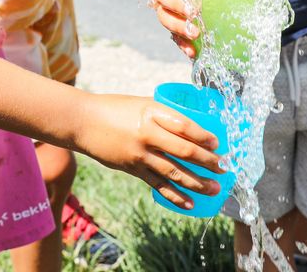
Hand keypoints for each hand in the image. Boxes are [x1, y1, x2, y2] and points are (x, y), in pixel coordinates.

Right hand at [76, 93, 223, 208]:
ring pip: (174, 172)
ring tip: (214, 189)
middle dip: (208, 161)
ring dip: (197, 182)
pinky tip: (190, 203)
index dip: (205, 136)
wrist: (82, 122)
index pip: (185, 126)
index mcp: (151, 112)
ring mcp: (139, 154)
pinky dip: (175, 196)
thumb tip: (189, 128)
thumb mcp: (141, 103)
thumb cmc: (114, 108)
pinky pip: (157, 185)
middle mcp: (147, 134)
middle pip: (185, 151)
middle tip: (224, 168)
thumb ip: (163, 115)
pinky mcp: (132, 169)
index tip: (218, 143)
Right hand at [146, 0, 199, 58]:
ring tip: (195, 34)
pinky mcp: (168, 22)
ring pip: (166, 20)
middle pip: (164, 1)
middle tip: (195, 11)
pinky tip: (192, 52)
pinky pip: (172, 35)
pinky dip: (182, 44)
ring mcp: (161, 10)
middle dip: (179, 7)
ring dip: (180, 28)